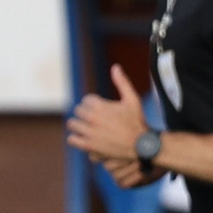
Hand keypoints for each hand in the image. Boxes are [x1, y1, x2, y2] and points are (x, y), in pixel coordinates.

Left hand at [69, 64, 153, 181]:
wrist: (140, 144)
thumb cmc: (137, 121)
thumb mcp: (132, 99)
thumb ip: (122, 83)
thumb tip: (115, 66)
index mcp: (101, 105)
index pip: (86, 100)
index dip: (92, 103)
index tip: (99, 108)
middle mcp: (93, 118)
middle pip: (78, 111)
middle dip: (85, 113)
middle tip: (93, 118)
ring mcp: (89, 132)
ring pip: (72, 124)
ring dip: (78, 124)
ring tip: (86, 127)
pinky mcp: (88, 145)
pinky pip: (72, 139)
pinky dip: (75, 138)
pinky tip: (83, 137)